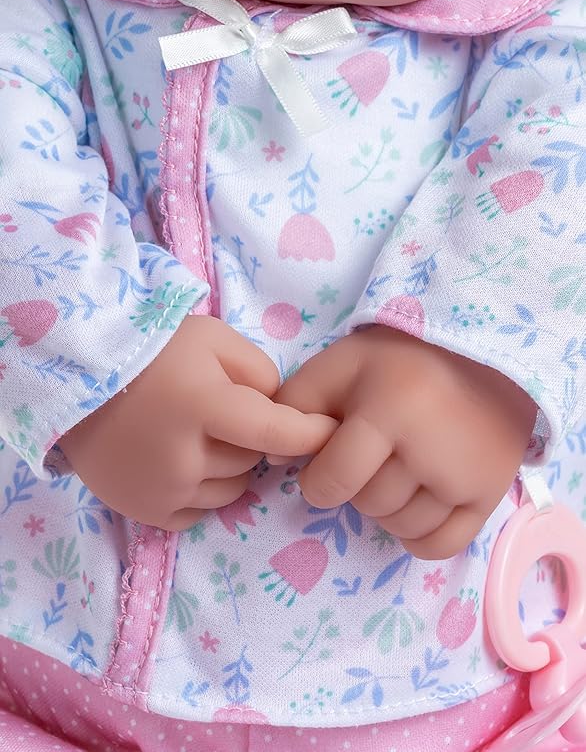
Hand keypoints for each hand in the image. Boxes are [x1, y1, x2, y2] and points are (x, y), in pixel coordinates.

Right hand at [60, 315, 336, 530]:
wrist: (78, 377)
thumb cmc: (152, 351)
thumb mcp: (213, 338)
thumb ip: (258, 371)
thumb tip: (278, 410)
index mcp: (202, 406)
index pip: (275, 432)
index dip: (310, 434)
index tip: (331, 432)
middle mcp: (183, 457)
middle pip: (250, 460)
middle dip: (250, 439)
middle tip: (224, 413)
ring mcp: (163, 490)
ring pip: (231, 489)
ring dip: (229, 467)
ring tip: (200, 436)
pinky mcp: (145, 512)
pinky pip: (200, 511)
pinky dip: (202, 490)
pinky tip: (182, 461)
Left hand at [273, 326, 536, 559]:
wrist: (482, 354)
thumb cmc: (400, 359)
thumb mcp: (340, 363)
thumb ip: (297, 402)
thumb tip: (271, 458)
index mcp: (389, 412)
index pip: (333, 482)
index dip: (317, 480)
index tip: (324, 465)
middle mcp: (430, 449)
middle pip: (368, 505)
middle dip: (356, 487)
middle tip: (368, 458)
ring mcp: (464, 477)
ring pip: (401, 526)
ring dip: (386, 509)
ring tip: (394, 472)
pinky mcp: (489, 495)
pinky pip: (440, 546)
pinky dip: (419, 535)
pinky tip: (416, 503)